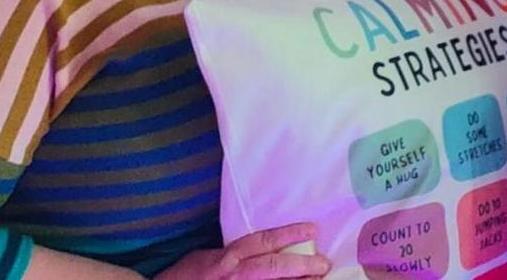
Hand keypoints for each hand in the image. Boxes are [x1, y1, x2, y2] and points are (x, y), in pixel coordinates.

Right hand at [155, 226, 329, 279]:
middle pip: (273, 268)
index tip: (312, 231)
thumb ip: (231, 253)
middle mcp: (232, 277)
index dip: (289, 235)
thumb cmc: (182, 279)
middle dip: (303, 266)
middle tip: (324, 263)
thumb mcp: (204, 258)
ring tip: (318, 279)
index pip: (261, 242)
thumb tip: (259, 246)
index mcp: (225, 260)